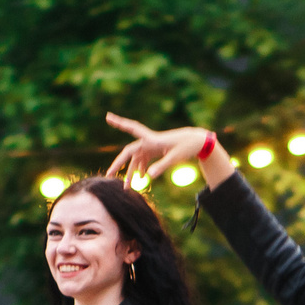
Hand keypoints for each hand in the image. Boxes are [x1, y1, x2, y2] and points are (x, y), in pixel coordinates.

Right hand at [102, 115, 226, 187]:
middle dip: (118, 164)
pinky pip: (143, 161)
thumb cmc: (187, 147)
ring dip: (131, 173)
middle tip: (108, 175)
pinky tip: (140, 179)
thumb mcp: (175, 158)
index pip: (132, 129)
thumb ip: (161, 167)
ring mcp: (151, 146)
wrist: (197, 142)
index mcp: (152, 139)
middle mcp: (148, 141)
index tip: (107, 117)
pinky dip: (140, 169)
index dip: (119, 123)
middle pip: (128, 152)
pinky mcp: (155, 151)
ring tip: (127, 187)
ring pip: (135, 160)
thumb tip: (147, 177)